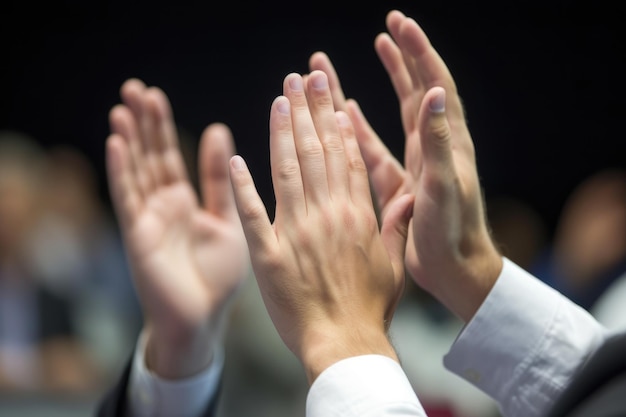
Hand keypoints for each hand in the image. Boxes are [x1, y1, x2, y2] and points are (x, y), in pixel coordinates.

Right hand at [105, 79, 248, 377]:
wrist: (204, 319)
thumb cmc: (217, 275)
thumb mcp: (227, 218)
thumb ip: (219, 179)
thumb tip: (219, 131)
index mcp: (183, 202)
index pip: (168, 156)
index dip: (160, 127)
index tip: (155, 96)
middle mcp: (161, 207)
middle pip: (148, 157)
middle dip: (141, 124)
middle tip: (135, 88)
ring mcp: (148, 220)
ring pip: (136, 172)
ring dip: (129, 139)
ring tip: (124, 105)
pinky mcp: (139, 236)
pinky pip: (129, 199)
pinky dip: (122, 171)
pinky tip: (116, 143)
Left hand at [229, 71, 413, 383]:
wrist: (345, 344)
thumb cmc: (371, 307)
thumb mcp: (394, 264)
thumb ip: (397, 224)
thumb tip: (410, 192)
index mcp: (357, 215)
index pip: (346, 158)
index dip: (335, 123)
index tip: (329, 94)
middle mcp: (327, 215)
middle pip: (316, 153)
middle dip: (309, 111)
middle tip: (301, 78)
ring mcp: (296, 233)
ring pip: (287, 171)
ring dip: (281, 133)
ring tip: (279, 100)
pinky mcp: (269, 255)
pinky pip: (252, 214)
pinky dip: (243, 186)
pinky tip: (236, 158)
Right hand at [309, 11, 501, 321]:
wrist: (455, 270)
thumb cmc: (453, 232)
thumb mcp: (444, 185)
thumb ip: (439, 140)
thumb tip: (436, 90)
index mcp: (445, 142)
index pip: (434, 84)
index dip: (418, 53)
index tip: (401, 24)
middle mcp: (431, 146)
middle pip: (415, 91)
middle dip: (402, 58)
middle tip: (388, 28)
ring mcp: (414, 163)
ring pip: (392, 116)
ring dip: (379, 87)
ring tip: (364, 62)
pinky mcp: (399, 182)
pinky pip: (374, 149)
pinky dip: (359, 130)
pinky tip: (345, 115)